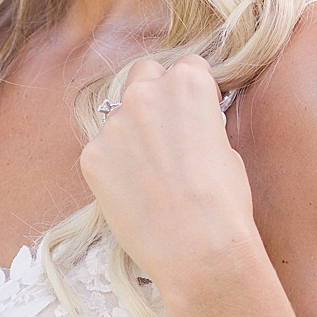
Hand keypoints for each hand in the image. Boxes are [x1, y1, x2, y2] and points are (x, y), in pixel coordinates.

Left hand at [78, 55, 260, 295]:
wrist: (198, 249)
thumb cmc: (224, 202)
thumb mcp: (225, 148)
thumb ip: (200, 124)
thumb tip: (187, 128)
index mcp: (187, 84)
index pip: (187, 67)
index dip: (194, 92)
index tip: (196, 113)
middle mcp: (145, 94)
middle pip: (144, 75)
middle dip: (155, 94)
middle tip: (167, 132)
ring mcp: (113, 124)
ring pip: (119, 116)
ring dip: (132, 133)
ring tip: (150, 174)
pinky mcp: (91, 156)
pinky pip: (102, 151)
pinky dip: (114, 166)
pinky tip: (133, 193)